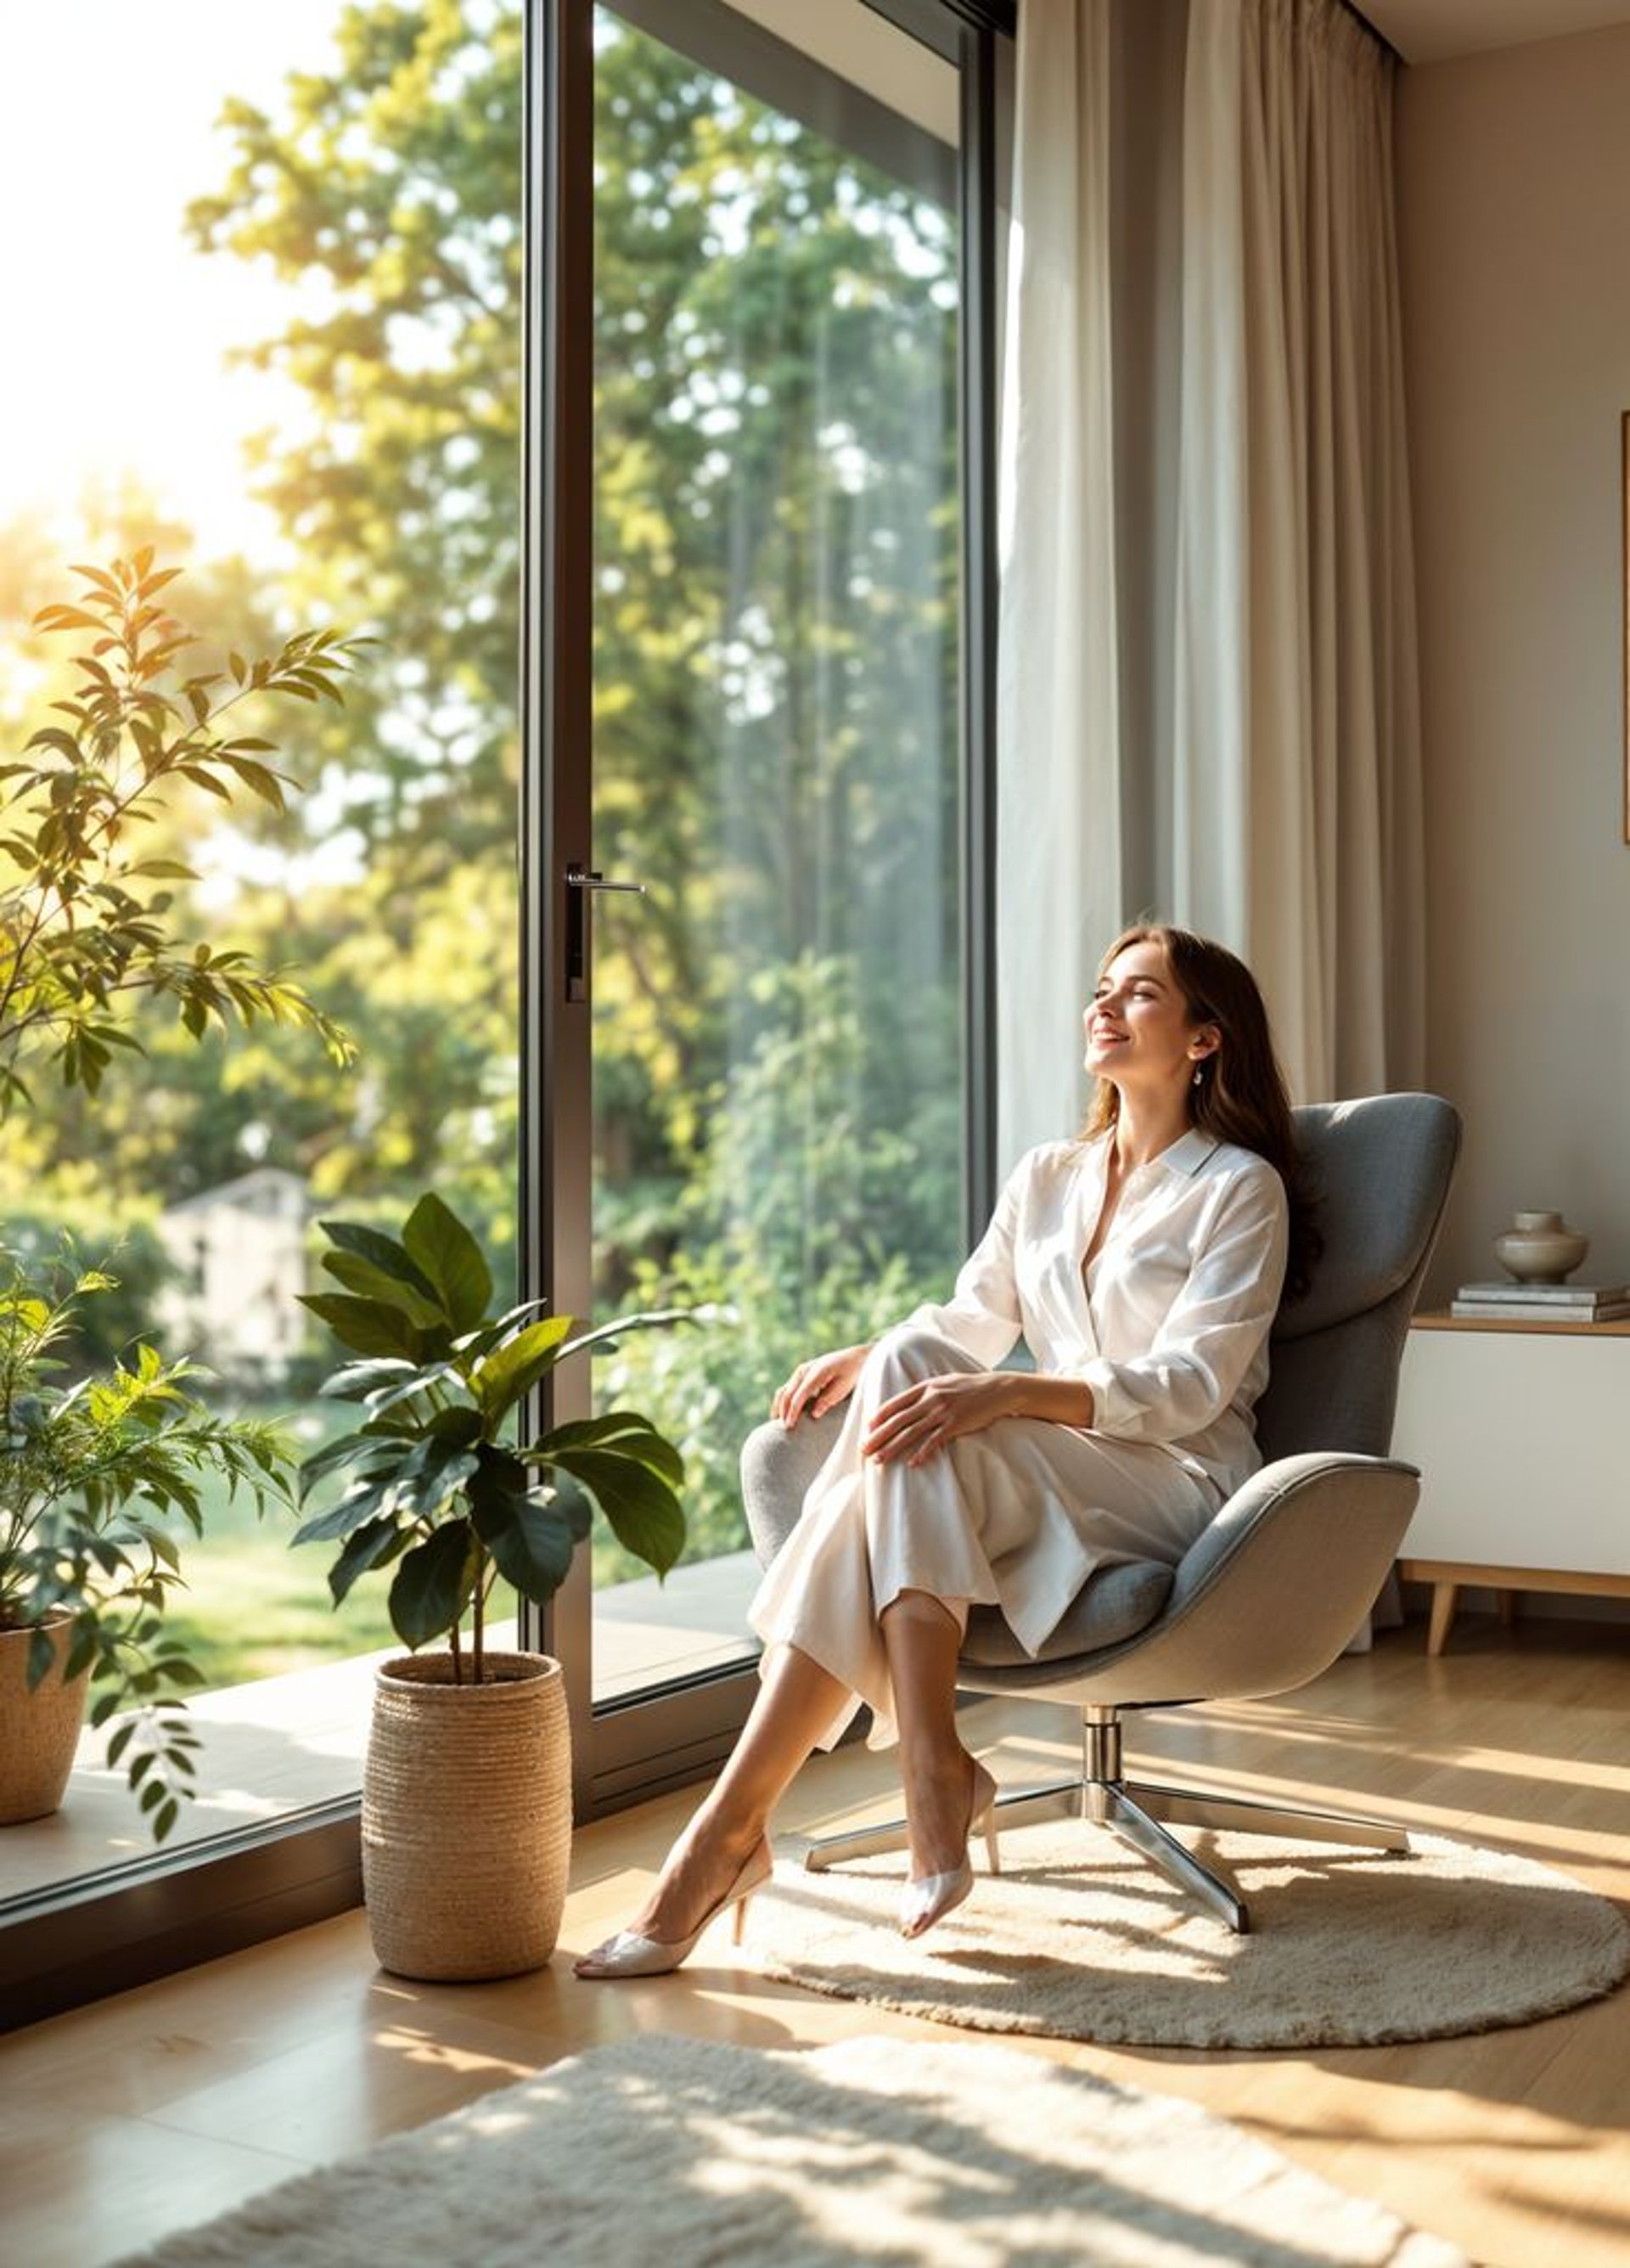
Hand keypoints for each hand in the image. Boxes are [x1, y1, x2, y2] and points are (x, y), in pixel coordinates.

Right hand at [772, 1343, 871, 1426]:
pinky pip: (788, 1387)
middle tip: (782, 1428)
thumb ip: (828, 1400)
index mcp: (815, 1373)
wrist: (855, 1358)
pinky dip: (784, 1400)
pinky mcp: (802, 1373)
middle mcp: (804, 1370)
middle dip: (782, 1411)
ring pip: (784, 1390)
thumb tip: (813, 1414)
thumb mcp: (843, 1387)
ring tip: (776, 1420)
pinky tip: (784, 1411)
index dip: (792, 1412)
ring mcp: (801, 1371)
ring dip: (779, 1406)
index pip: (798, 1397)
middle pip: (786, 1393)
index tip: (789, 1426)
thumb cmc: (851, 1374)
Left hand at [863, 1371, 1017, 1466]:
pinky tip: (912, 1463)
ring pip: (911, 1433)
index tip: (867, 1429)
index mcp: (925, 1387)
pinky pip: (934, 1441)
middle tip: (864, 1449)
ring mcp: (942, 1412)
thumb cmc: (970, 1387)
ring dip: (893, 1448)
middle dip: (878, 1436)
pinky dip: (922, 1453)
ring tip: (880, 1460)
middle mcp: (930, 1399)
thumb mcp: (944, 1382)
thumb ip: (926, 1391)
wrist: (997, 1389)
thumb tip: (908, 1403)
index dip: (879, 1417)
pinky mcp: (955, 1424)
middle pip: (898, 1420)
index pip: (895, 1403)